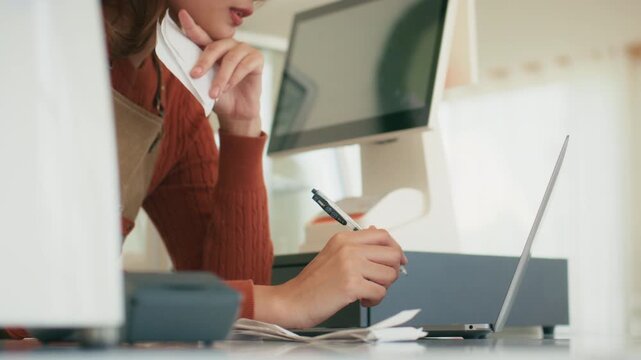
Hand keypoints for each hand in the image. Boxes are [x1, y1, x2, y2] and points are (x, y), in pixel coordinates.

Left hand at [179, 9, 262, 136]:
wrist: (236, 113)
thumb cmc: (220, 97)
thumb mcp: (204, 86)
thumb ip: (198, 74)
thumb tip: (187, 68)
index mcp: (213, 49)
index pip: (201, 36)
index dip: (192, 26)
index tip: (182, 14)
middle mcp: (229, 45)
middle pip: (215, 47)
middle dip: (204, 62)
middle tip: (195, 75)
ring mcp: (244, 50)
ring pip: (230, 59)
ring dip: (221, 78)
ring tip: (214, 93)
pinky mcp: (257, 58)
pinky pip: (244, 65)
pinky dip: (234, 78)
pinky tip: (228, 88)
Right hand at [255, 228, 407, 328]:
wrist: (292, 301)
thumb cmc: (312, 283)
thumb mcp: (333, 254)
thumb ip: (356, 246)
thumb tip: (381, 237)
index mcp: (344, 238)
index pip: (383, 235)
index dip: (395, 249)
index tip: (397, 261)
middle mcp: (348, 248)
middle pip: (392, 254)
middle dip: (392, 272)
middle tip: (380, 281)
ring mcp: (350, 266)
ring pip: (389, 275)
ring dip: (382, 288)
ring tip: (366, 292)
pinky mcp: (351, 285)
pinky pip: (380, 292)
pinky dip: (374, 301)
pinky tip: (361, 301)